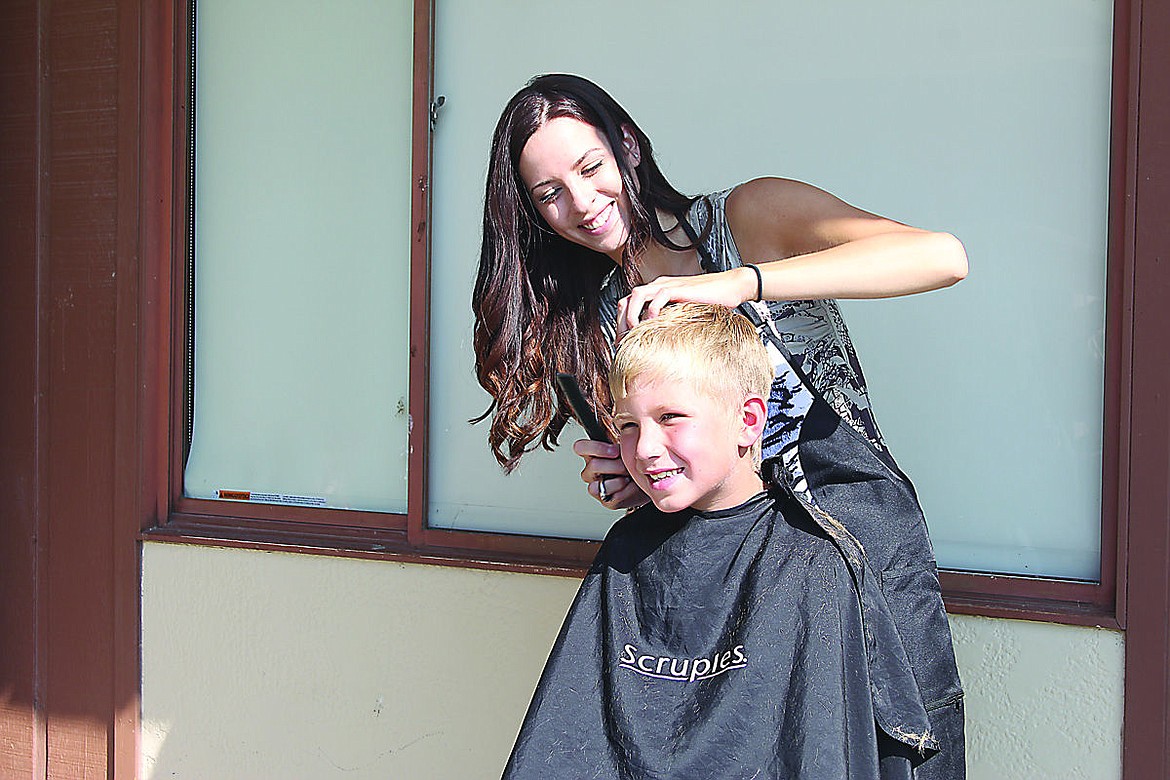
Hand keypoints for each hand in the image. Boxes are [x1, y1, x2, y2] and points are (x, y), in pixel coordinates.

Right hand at [573, 438, 646, 509]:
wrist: (648, 481)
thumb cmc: (634, 462)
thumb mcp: (628, 447)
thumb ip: (623, 441)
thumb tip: (628, 434)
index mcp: (592, 454)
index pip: (580, 447)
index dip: (595, 448)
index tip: (614, 451)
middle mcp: (591, 470)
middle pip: (594, 465)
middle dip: (616, 465)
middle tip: (628, 465)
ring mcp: (596, 486)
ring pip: (600, 483)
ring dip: (620, 479)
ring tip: (630, 476)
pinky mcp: (605, 500)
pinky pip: (612, 496)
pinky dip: (626, 491)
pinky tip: (632, 486)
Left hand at [616, 268, 755, 337]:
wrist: (731, 286)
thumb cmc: (711, 300)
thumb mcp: (683, 313)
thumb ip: (669, 321)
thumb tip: (658, 342)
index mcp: (657, 291)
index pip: (628, 304)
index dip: (620, 323)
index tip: (623, 343)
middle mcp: (658, 286)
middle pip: (627, 300)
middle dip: (620, 322)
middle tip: (622, 342)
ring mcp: (667, 285)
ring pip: (637, 295)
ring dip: (631, 314)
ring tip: (633, 332)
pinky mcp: (679, 288)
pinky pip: (658, 296)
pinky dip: (651, 310)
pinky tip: (652, 323)